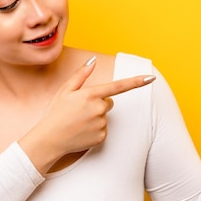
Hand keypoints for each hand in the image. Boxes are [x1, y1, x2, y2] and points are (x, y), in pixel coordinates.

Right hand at [20, 56, 154, 172]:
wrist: (49, 140)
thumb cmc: (55, 113)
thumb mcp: (65, 91)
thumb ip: (81, 75)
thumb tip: (93, 60)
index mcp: (91, 94)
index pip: (118, 86)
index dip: (136, 82)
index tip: (151, 78)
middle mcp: (99, 108)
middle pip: (108, 102)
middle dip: (98, 104)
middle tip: (80, 110)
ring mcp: (101, 123)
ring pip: (105, 116)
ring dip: (95, 117)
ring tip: (78, 122)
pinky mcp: (102, 136)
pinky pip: (103, 129)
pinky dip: (95, 130)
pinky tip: (81, 131)